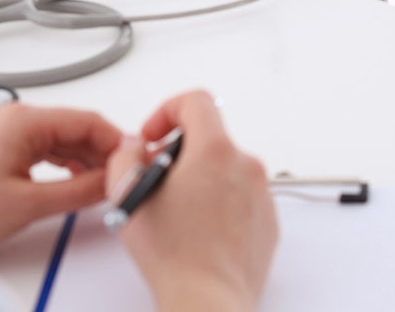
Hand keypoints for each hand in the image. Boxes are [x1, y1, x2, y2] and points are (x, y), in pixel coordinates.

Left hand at [0, 103, 121, 250]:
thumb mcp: (30, 203)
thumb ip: (80, 190)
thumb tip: (113, 181)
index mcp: (25, 121)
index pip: (88, 121)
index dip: (118, 140)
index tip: (136, 159)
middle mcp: (19, 119)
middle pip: (79, 129)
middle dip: (105, 152)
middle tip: (125, 176)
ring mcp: (12, 133)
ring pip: (67, 141)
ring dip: (89, 161)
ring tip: (106, 184)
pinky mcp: (7, 149)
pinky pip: (51, 151)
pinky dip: (70, 166)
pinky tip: (80, 183)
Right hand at [107, 90, 276, 311]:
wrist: (207, 300)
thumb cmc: (173, 254)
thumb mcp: (128, 196)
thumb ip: (125, 156)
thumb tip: (134, 147)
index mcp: (215, 151)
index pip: (196, 101)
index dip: (167, 111)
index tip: (154, 136)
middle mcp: (246, 166)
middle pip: (210, 139)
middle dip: (180, 153)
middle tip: (157, 181)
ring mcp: (262, 194)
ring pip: (226, 170)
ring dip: (201, 181)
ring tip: (177, 213)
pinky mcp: (268, 220)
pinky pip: (242, 198)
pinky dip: (221, 205)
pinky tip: (199, 231)